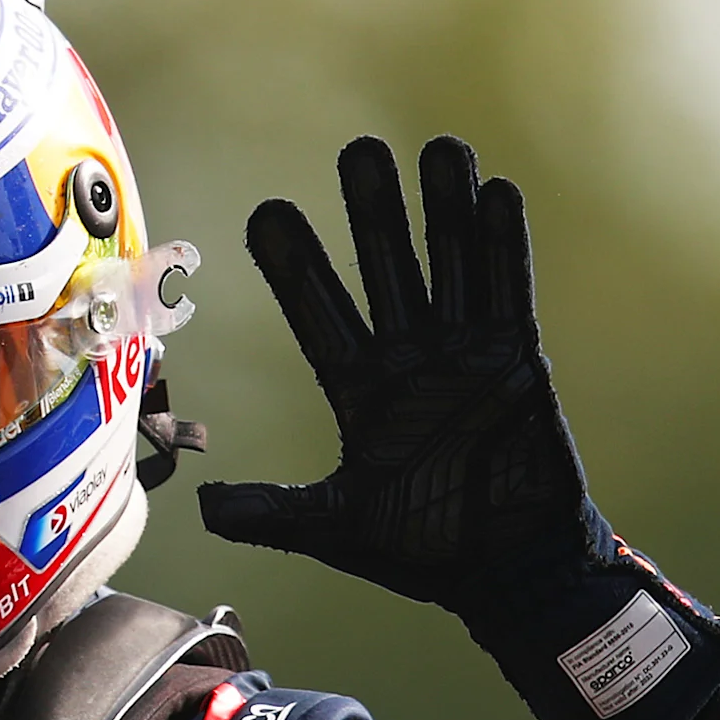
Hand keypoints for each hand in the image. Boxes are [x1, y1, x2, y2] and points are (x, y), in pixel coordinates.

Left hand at [197, 135, 595, 608]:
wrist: (510, 571)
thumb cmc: (426, 552)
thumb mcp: (335, 529)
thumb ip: (273, 513)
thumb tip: (201, 509)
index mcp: (360, 390)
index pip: (319, 311)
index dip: (295, 265)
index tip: (269, 211)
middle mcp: (409, 359)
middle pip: (385, 268)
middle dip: (373, 212)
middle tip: (360, 150)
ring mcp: (465, 353)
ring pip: (449, 265)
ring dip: (444, 209)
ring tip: (437, 148)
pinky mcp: (517, 359)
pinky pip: (508, 291)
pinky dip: (502, 246)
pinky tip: (495, 193)